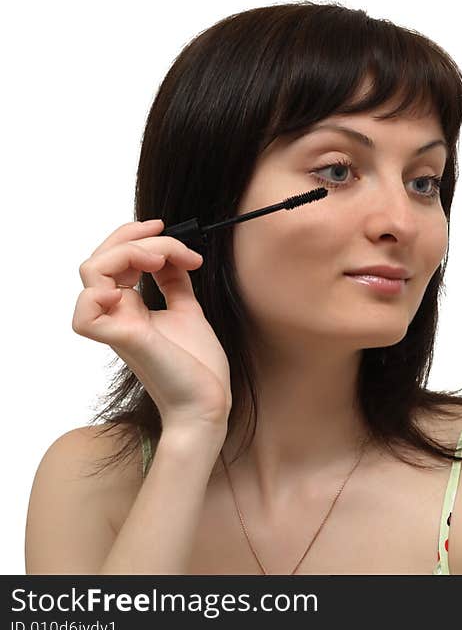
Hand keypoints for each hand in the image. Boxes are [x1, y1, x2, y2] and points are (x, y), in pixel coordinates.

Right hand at [73, 219, 232, 437]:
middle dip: (134, 238)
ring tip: (162, 260)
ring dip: (129, 252)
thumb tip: (172, 256)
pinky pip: (85, 314)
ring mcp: (117, 326)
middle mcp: (116, 314)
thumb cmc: (198, 367)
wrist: (208, 402)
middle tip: (170, 242)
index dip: (133, 235)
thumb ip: (175, 284)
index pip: (112, 259)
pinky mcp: (125, 340)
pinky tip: (131, 290)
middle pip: (99, 259)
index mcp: (129, 308)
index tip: (165, 227)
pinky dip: (99, 294)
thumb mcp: (188, 311)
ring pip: (92, 273)